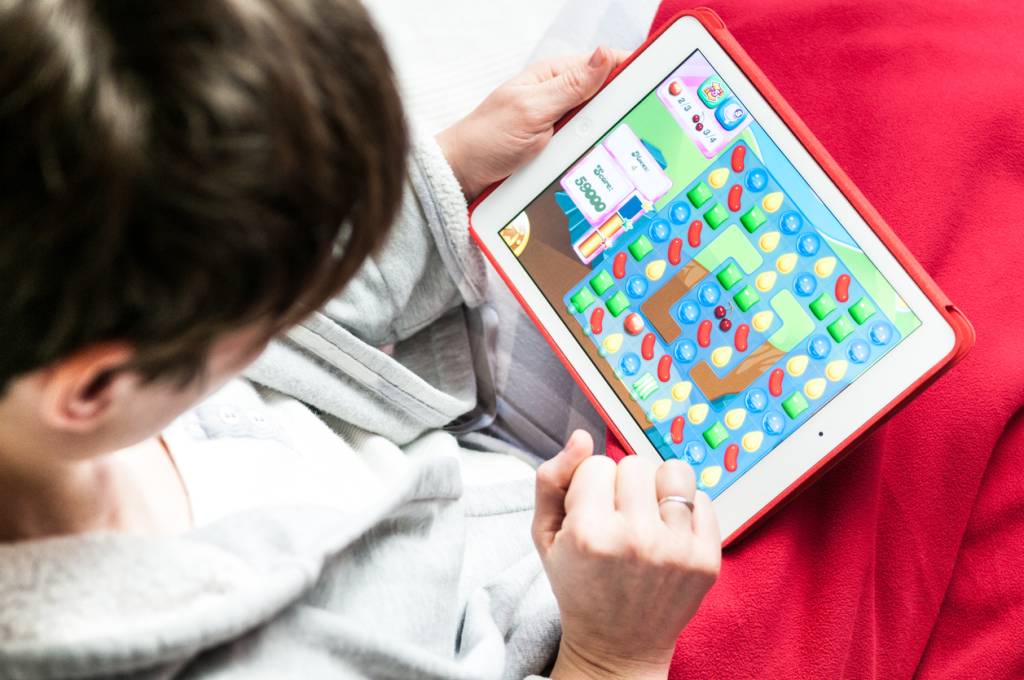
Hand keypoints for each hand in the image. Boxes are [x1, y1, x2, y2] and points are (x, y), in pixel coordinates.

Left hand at [437, 47, 628, 199]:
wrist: (462, 176)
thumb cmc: (487, 140)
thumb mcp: (533, 110)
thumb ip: (571, 86)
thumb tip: (605, 55)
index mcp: (556, 76)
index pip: (605, 64)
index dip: (633, 69)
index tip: (659, 80)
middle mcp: (560, 97)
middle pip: (609, 99)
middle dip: (623, 111)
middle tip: (639, 126)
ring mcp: (560, 124)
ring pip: (601, 127)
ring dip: (608, 138)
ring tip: (621, 150)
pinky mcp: (558, 149)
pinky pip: (586, 149)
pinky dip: (593, 156)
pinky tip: (602, 165)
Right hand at [532, 431, 720, 679]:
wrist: (617, 645)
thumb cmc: (578, 585)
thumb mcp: (544, 535)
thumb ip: (552, 478)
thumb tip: (582, 437)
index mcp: (589, 534)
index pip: (597, 463)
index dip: (590, 486)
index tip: (589, 515)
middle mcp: (636, 540)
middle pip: (635, 463)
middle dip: (623, 485)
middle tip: (617, 518)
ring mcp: (676, 551)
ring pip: (674, 472)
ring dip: (658, 489)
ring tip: (647, 516)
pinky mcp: (707, 560)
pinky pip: (704, 499)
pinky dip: (687, 509)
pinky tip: (669, 533)